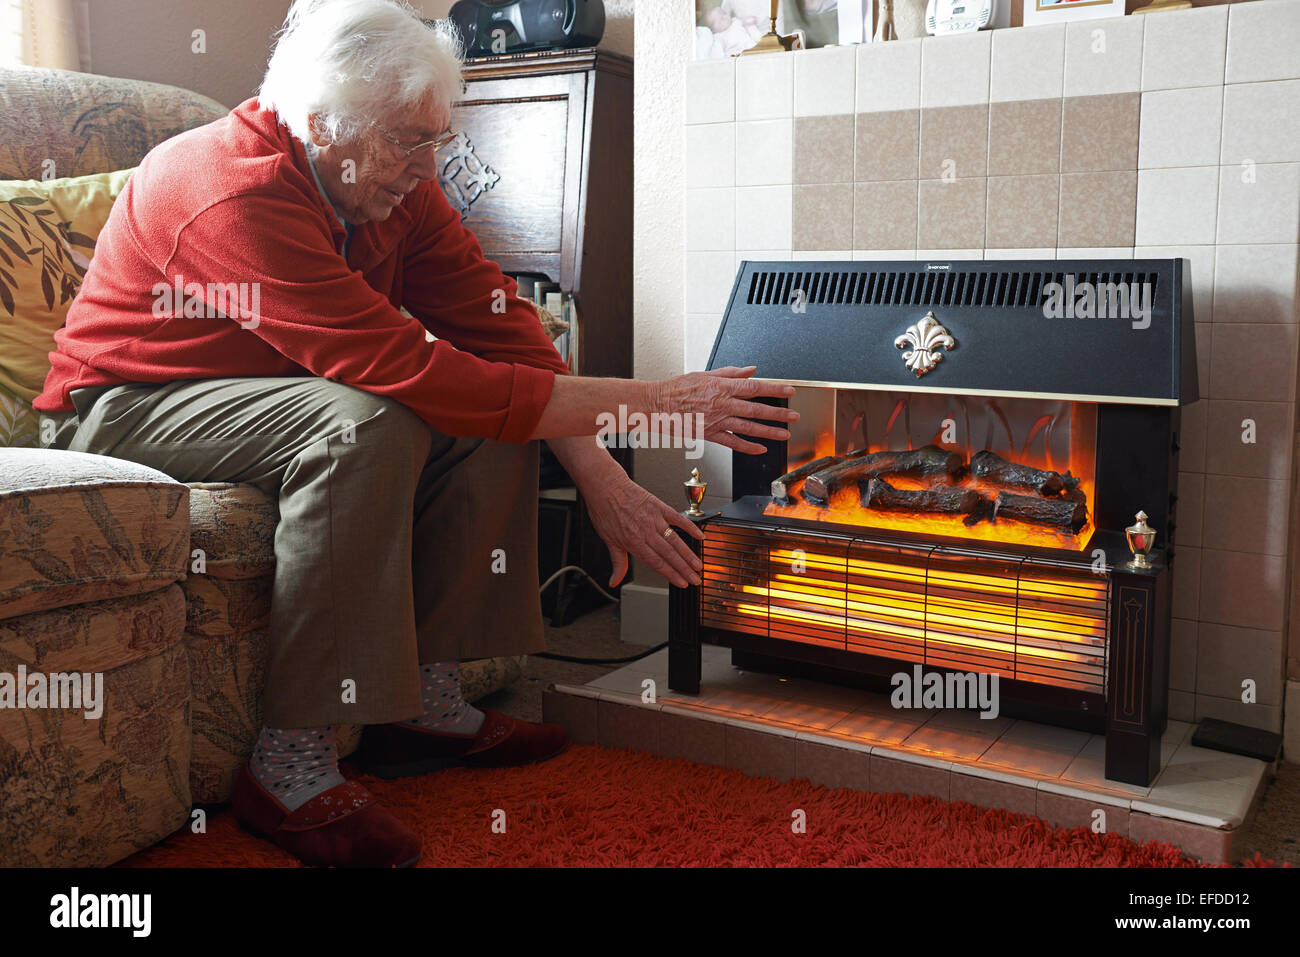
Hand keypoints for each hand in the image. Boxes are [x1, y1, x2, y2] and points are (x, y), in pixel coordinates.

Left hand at [583, 472, 705, 587]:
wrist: (605, 487)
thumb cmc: (605, 511)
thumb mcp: (608, 541)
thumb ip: (618, 563)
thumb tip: (614, 581)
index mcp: (633, 542)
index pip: (656, 563)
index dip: (671, 575)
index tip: (682, 583)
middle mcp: (645, 531)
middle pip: (669, 554)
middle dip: (684, 569)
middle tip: (696, 579)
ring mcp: (653, 518)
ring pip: (675, 540)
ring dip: (688, 554)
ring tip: (698, 565)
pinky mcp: (658, 506)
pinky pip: (677, 518)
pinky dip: (689, 527)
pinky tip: (699, 536)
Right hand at [653, 366, 797, 454]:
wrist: (657, 405)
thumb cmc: (677, 388)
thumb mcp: (705, 374)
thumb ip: (730, 373)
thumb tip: (750, 370)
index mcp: (722, 387)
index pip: (754, 387)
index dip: (774, 389)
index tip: (789, 391)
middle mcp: (722, 404)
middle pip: (756, 409)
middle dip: (778, 413)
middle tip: (794, 416)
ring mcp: (717, 421)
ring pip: (749, 427)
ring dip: (769, 432)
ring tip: (784, 434)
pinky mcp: (710, 434)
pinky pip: (733, 442)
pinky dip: (748, 447)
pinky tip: (761, 449)